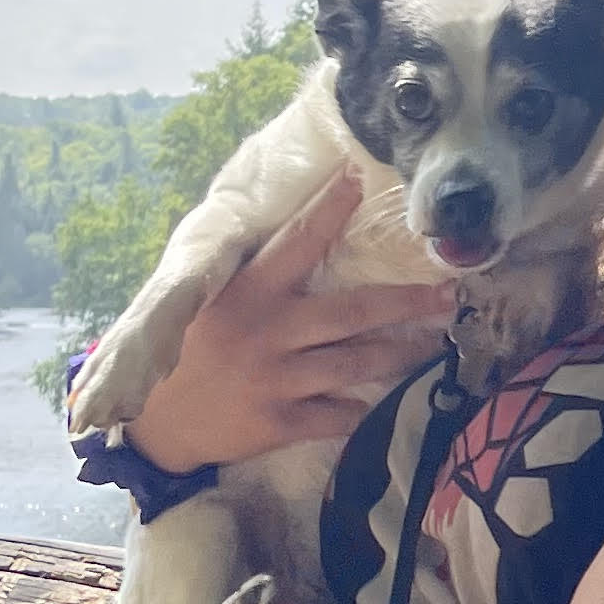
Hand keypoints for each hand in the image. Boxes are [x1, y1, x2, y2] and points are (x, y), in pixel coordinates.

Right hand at [126, 172, 449, 472]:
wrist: (155, 423)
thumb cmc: (191, 350)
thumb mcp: (209, 301)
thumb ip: (254, 275)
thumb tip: (303, 231)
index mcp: (248, 292)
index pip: (298, 241)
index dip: (331, 209)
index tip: (362, 180)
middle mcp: (267, 332)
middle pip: (351, 313)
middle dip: (406, 303)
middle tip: (447, 294)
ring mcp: (275, 380)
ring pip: (355, 365)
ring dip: (400, 354)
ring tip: (434, 344)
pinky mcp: (278, 423)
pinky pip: (336, 415)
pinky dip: (361, 408)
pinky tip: (383, 401)